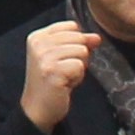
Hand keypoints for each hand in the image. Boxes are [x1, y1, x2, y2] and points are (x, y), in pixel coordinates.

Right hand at [19, 19, 96, 133]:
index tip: (63, 57)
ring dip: (78, 67)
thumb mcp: (61, 56)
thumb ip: (78, 43)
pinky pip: (80, 66)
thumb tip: (96, 37)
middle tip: (63, 70)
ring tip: (64, 77)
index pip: (71, 26)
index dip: (76, 42)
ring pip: (82, 51)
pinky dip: (77, 77)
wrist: (38, 108)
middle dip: (78, 55)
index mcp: (37, 37)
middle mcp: (38, 44)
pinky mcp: (52, 71)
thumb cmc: (51, 81)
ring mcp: (44, 57)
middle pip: (79, 37)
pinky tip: (65, 84)